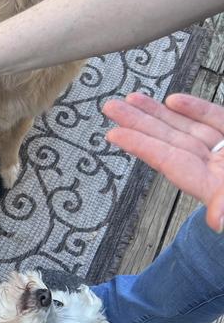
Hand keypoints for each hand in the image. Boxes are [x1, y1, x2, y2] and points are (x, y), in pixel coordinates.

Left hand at [103, 92, 223, 231]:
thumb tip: (218, 223)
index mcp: (214, 186)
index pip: (169, 162)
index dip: (142, 147)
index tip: (113, 135)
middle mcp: (217, 169)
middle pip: (171, 142)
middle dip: (140, 124)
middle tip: (109, 108)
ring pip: (188, 128)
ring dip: (160, 114)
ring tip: (131, 99)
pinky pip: (216, 121)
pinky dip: (197, 111)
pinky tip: (172, 101)